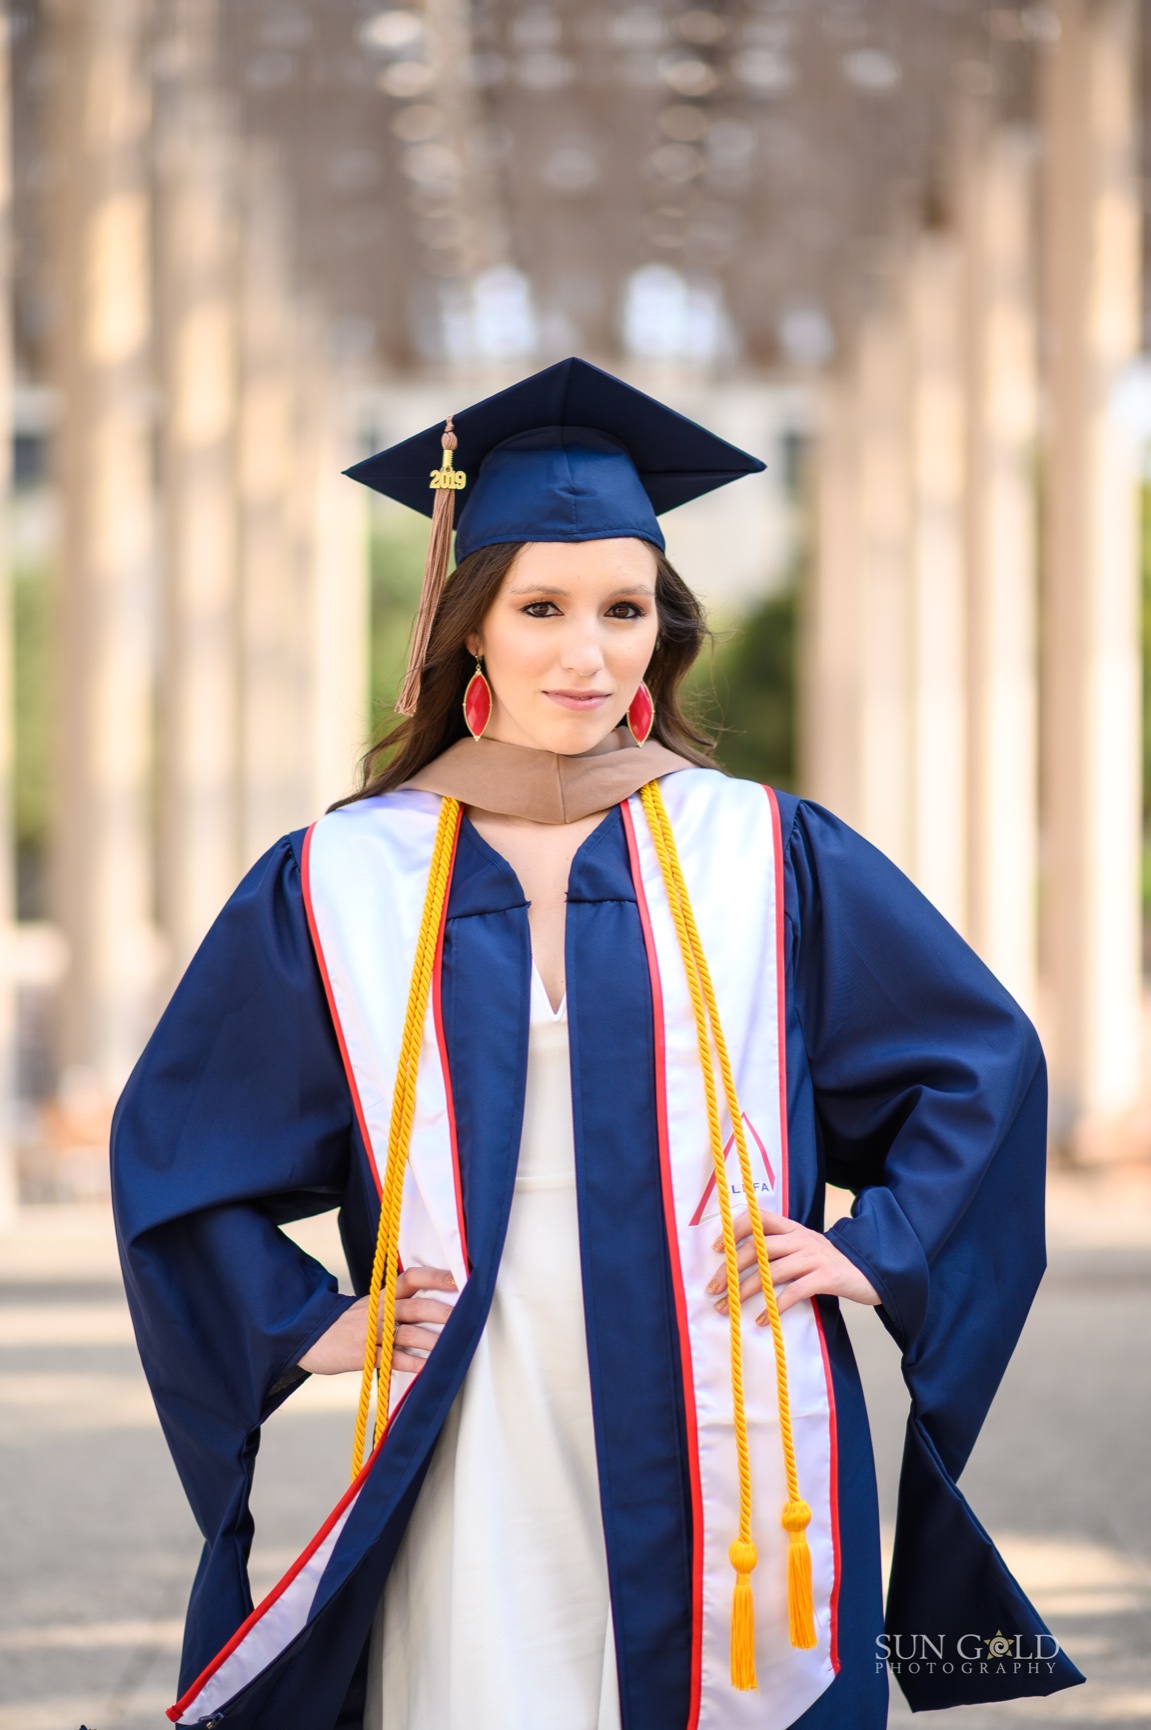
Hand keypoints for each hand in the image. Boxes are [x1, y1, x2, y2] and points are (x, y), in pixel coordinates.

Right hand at [298, 1266, 457, 1374]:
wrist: (306, 1338)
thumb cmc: (345, 1325)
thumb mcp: (369, 1307)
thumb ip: (396, 1305)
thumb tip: (435, 1308)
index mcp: (382, 1296)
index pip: (410, 1278)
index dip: (434, 1277)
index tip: (457, 1278)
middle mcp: (378, 1309)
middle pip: (414, 1306)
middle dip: (441, 1311)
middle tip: (466, 1315)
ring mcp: (370, 1332)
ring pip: (406, 1332)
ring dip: (432, 1339)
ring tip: (454, 1345)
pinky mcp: (363, 1354)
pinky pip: (392, 1358)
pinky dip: (412, 1363)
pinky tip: (428, 1367)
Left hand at [706, 1211, 878, 1320]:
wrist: (871, 1272)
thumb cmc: (830, 1264)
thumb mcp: (805, 1247)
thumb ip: (779, 1248)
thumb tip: (740, 1260)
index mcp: (793, 1228)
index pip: (758, 1219)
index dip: (734, 1230)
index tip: (716, 1249)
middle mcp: (801, 1238)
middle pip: (758, 1249)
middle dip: (731, 1270)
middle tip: (713, 1289)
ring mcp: (814, 1257)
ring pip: (771, 1271)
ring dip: (746, 1291)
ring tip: (729, 1307)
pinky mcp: (825, 1277)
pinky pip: (793, 1292)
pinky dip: (774, 1307)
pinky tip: (762, 1320)